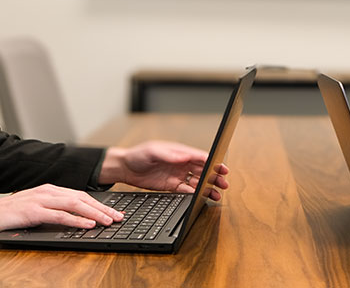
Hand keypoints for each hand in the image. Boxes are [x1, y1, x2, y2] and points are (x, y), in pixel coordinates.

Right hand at [0, 184, 122, 236]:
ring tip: (108, 221)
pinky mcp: (34, 211)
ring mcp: (41, 199)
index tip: (114, 212)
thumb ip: (54, 210)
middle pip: (82, 198)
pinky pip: (60, 215)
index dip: (99, 204)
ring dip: (95, 213)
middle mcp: (48, 191)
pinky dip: (76, 220)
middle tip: (119, 217)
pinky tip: (88, 225)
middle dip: (103, 208)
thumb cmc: (10, 214)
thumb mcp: (36, 209)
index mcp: (50, 189)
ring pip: (75, 204)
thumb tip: (76, 219)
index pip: (81, 195)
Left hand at [99, 140, 229, 200]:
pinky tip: (201, 198)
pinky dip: (195, 194)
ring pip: (197, 182)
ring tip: (217, 194)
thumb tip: (184, 156)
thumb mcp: (153, 151)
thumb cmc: (138, 155)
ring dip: (207, 187)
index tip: (221, 168)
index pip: (200, 157)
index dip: (212, 162)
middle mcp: (181, 163)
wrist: (125, 168)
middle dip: (214, 176)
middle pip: (203, 170)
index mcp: (180, 152)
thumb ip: (169, 155)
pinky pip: (186, 191)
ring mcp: (177, 175)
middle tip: (224, 183)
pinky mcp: (171, 186)